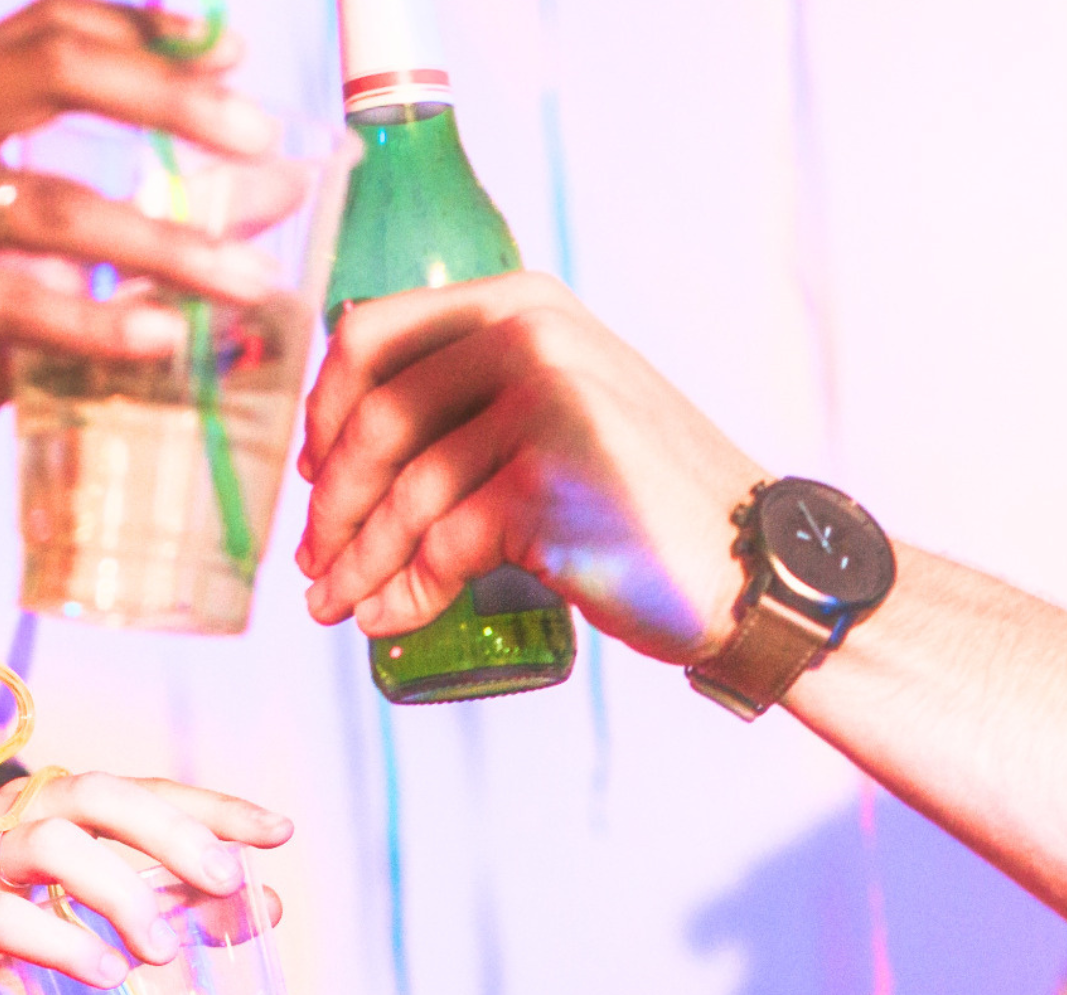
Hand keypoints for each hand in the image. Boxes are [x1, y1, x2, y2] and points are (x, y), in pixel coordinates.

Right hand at [0, 2, 294, 513]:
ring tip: (252, 284)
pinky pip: (14, 301)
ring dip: (166, 245)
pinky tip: (167, 338)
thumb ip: (157, 210)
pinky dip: (100, 321)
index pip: (45, 26)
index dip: (141, 27)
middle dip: (166, 98)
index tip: (235, 52)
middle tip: (258, 137)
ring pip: (52, 207)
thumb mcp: (64, 265)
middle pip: (47, 73)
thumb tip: (283, 181)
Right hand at [0, 771, 292, 994]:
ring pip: (47, 843)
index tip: (278, 831)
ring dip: (120, 891)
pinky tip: (107, 974)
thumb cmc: (21, 981)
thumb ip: (178, 912)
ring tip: (162, 951)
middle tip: (225, 881)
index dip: (208, 804)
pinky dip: (61, 942)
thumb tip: (270, 904)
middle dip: (168, 831)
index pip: (135, 789)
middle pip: (89, 793)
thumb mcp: (111, 939)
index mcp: (44, 818)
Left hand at [292, 274, 770, 663]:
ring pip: (405, 491)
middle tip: (313, 563)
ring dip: (357, 561)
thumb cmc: (648, 503)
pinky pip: (443, 544)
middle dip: (330, 503)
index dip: (323, 413)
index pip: (372, 337)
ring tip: (337, 607)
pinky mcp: (550, 480)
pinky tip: (390, 620)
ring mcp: (544, 403)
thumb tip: (349, 435)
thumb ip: (486, 391)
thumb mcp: (568, 407)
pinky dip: (404, 592)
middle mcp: (532, 335)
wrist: (753, 567)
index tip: (312, 475)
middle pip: (377, 418)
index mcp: (525, 303)